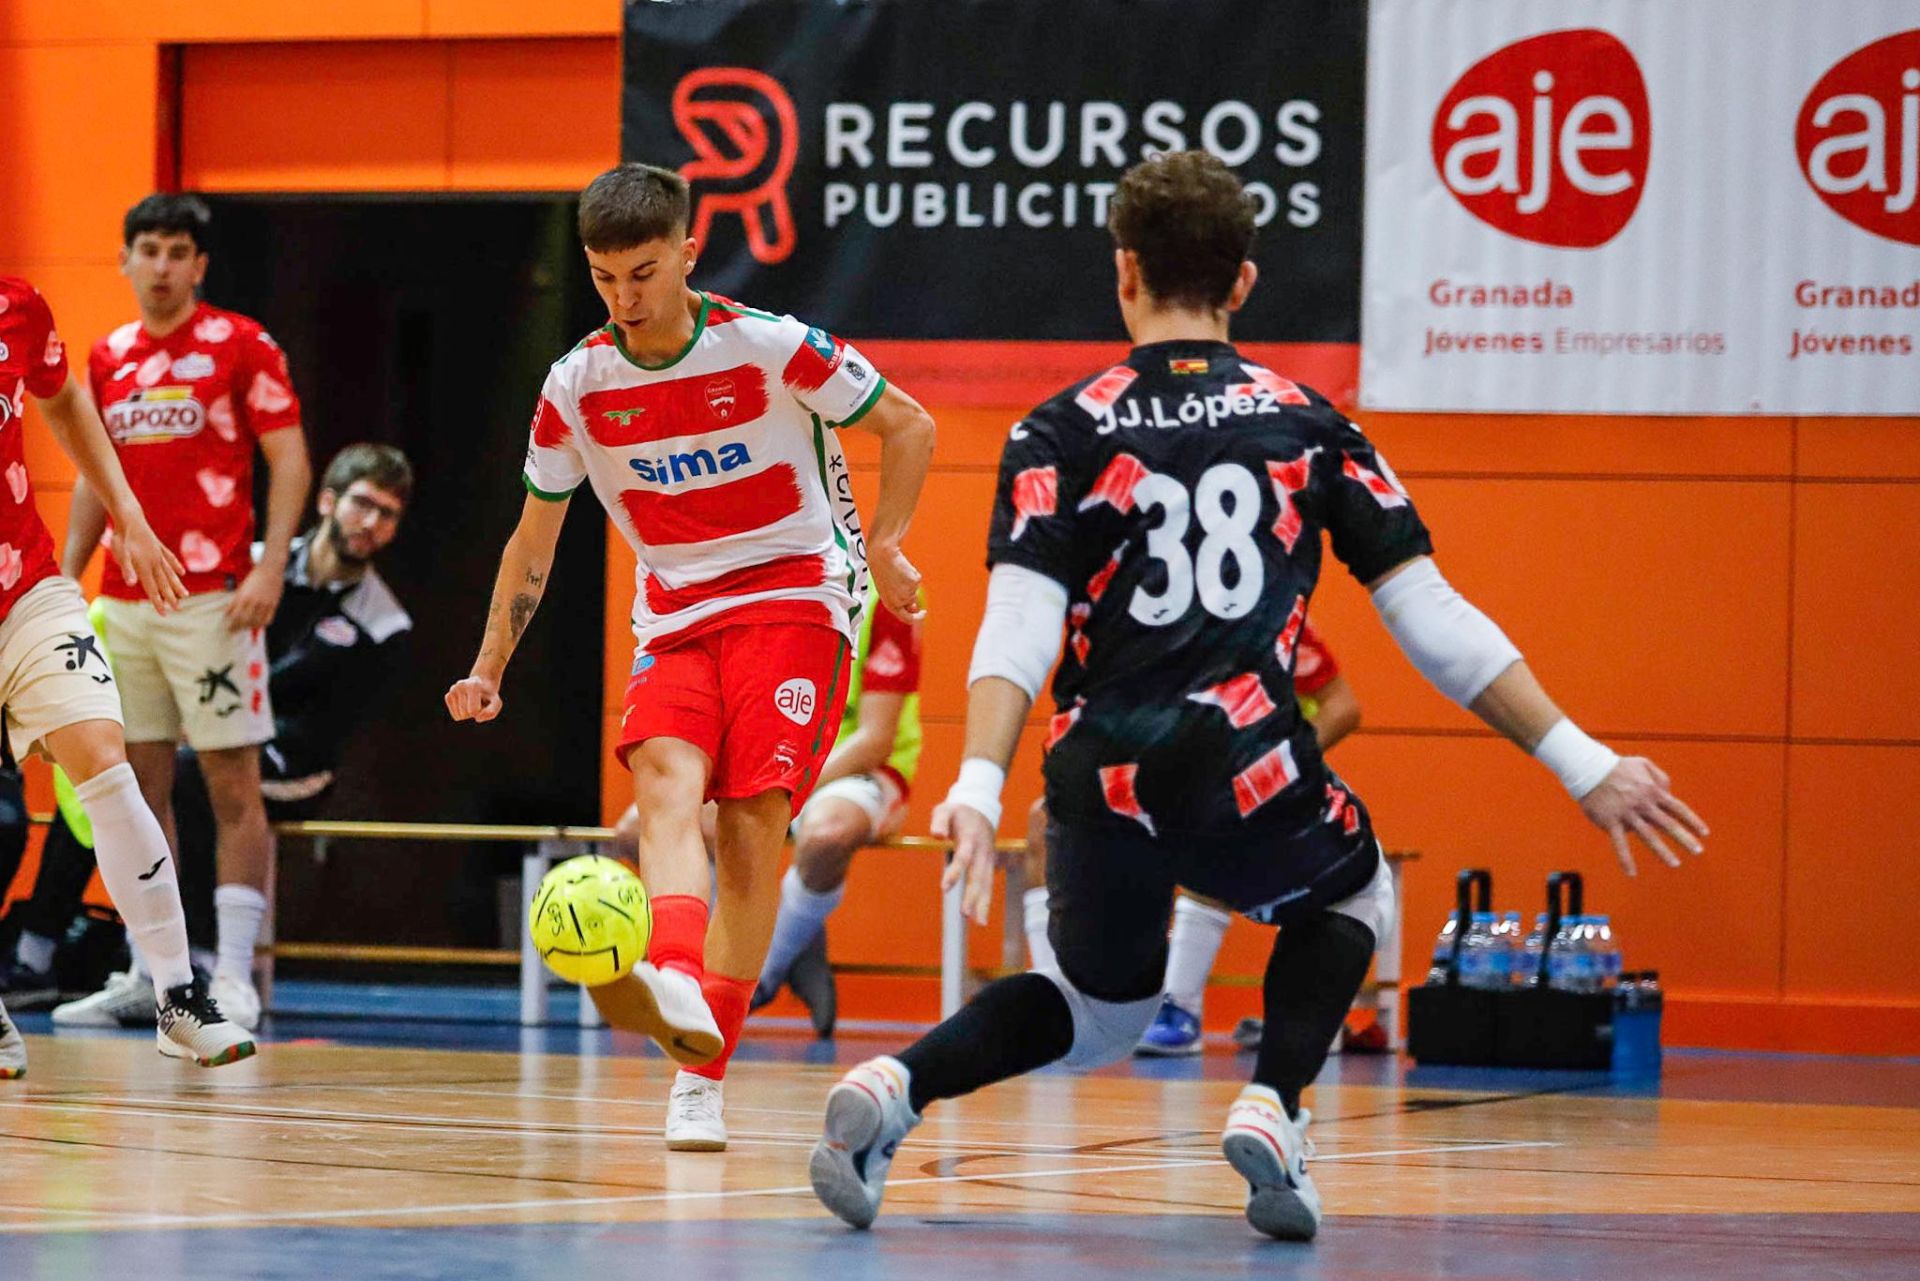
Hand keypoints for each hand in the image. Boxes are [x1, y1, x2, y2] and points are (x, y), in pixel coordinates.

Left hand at [109, 514, 185, 613]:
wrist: (130, 517)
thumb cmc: (122, 537)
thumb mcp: (120, 554)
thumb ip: (127, 569)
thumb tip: (131, 584)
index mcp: (145, 566)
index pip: (152, 588)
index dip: (158, 602)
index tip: (164, 613)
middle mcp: (155, 562)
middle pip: (164, 583)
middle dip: (171, 597)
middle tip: (178, 609)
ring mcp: (158, 555)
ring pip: (170, 573)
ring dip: (177, 585)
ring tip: (185, 595)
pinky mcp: (159, 547)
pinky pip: (170, 559)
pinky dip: (176, 566)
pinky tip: (182, 572)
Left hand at [224, 561, 283, 631]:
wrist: (270, 569)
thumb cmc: (255, 576)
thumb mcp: (242, 588)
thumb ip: (236, 601)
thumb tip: (228, 612)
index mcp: (244, 596)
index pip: (235, 615)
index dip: (231, 623)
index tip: (228, 627)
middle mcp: (254, 602)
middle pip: (244, 620)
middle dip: (237, 627)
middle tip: (233, 630)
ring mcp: (264, 604)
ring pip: (256, 622)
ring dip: (249, 627)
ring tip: (245, 628)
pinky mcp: (273, 604)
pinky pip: (268, 619)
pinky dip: (262, 624)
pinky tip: (258, 624)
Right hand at [445, 674, 503, 722]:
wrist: (482, 684)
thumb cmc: (489, 696)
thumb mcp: (496, 702)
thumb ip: (492, 712)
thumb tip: (477, 719)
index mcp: (473, 685)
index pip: (473, 711)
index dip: (480, 712)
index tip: (483, 703)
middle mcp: (460, 685)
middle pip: (465, 714)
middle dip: (474, 713)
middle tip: (478, 703)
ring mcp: (453, 690)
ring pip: (459, 717)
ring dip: (468, 714)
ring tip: (472, 703)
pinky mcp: (448, 696)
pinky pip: (455, 716)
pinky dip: (462, 714)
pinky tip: (466, 704)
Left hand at [869, 542, 924, 622]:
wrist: (882, 557)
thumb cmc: (881, 572)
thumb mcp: (887, 591)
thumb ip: (899, 601)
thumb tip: (914, 607)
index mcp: (891, 605)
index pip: (907, 618)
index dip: (917, 618)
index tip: (923, 613)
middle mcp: (900, 601)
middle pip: (912, 601)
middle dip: (910, 594)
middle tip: (903, 581)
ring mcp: (908, 591)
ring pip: (914, 590)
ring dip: (908, 583)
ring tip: (897, 573)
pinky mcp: (915, 582)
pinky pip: (917, 580)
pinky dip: (912, 574)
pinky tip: (903, 569)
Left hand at [933, 799, 1001, 924]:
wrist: (981, 808)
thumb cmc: (958, 811)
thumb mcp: (945, 809)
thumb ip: (940, 820)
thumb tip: (936, 834)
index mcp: (970, 837)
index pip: (963, 856)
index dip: (955, 872)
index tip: (945, 887)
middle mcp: (982, 850)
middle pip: (978, 875)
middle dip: (973, 895)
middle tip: (965, 913)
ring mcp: (988, 858)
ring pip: (987, 882)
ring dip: (983, 903)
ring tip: (979, 923)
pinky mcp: (989, 864)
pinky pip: (988, 884)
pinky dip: (986, 901)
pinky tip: (981, 919)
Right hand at [1578, 756, 1708, 876]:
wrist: (1589, 770)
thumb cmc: (1617, 767)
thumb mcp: (1643, 764)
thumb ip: (1660, 778)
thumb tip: (1669, 793)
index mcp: (1652, 792)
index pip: (1678, 809)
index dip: (1692, 821)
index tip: (1704, 833)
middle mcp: (1643, 805)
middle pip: (1668, 824)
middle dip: (1685, 838)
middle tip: (1698, 851)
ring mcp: (1627, 814)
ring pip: (1648, 836)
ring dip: (1663, 851)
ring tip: (1675, 864)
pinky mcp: (1610, 822)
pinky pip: (1619, 844)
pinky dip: (1625, 859)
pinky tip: (1632, 874)